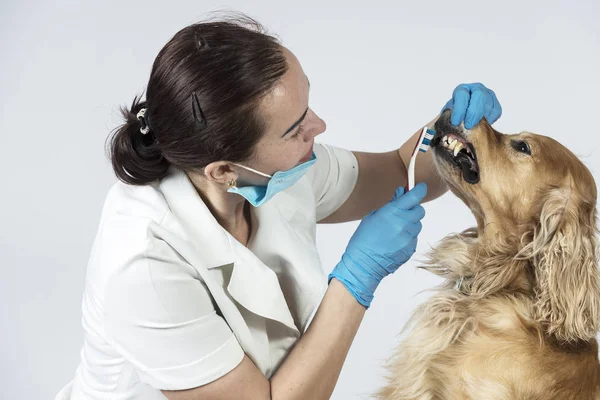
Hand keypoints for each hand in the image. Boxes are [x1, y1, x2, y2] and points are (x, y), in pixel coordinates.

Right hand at [328, 183, 426, 307]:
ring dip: (410, 224)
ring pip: (417, 225)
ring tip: (395, 231)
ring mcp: (409, 237)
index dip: (419, 190)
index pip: (415, 196)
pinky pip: (414, 238)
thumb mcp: (373, 216)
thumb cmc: (364, 239)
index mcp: (394, 212)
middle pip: (420, 210)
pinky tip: (394, 241)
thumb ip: (390, 204)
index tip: (420, 188)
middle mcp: (405, 223)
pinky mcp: (411, 248)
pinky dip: (407, 237)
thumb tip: (401, 194)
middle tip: (402, 213)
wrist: (364, 263)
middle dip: (412, 209)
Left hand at [441, 82, 501, 128]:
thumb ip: (439, 123)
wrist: (463, 118)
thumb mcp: (443, 117)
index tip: (456, 122)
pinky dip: (489, 120)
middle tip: (468, 126)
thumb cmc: (453, 117)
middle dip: (473, 112)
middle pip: (479, 96)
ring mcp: (487, 95)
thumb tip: (433, 132)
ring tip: (473, 127)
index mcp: (461, 91)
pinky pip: (495, 112)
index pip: (462, 95)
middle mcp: (475, 90)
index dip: (459, 109)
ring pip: (489, 104)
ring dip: (482, 118)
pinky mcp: (495, 104)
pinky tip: (482, 124)